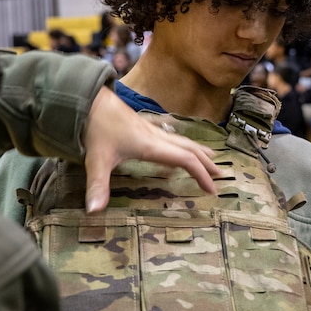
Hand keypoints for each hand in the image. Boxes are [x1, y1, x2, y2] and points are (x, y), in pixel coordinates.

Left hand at [82, 87, 220, 212]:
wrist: (88, 99)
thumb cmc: (95, 128)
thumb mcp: (95, 159)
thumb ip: (98, 186)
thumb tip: (94, 211)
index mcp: (151, 146)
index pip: (186, 160)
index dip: (201, 175)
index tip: (212, 190)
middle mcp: (157, 137)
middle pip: (190, 149)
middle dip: (207, 164)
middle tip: (221, 176)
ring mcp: (151, 130)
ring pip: (183, 141)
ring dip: (199, 151)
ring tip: (212, 159)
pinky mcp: (143, 125)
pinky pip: (171, 136)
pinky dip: (182, 144)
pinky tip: (179, 146)